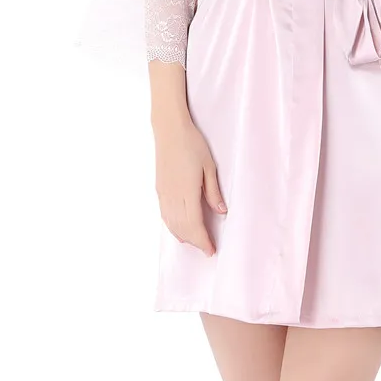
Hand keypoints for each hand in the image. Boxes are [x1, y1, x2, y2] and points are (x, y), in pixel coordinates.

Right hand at [153, 118, 226, 256]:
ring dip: (183, 236)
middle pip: (182, 228)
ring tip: (195, 242)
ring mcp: (164, 193)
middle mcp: (173, 196)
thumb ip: (213, 191)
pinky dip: (173, 226)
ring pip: (172, 223)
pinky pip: (165, 215)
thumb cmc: (192, 144)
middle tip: (207, 248)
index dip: (203, 240)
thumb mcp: (209, 166)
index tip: (211, 250)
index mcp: (187, 192)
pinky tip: (179, 229)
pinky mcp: (159, 189)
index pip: (194, 224)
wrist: (169, 130)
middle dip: (195, 241)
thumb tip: (221, 212)